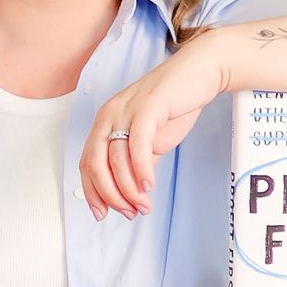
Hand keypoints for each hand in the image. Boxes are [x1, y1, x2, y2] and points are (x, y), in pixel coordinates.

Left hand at [81, 39, 227, 219]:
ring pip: (116, 159)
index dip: (92, 192)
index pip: (86, 162)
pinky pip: (137, 145)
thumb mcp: (151, 137)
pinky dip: (141, 170)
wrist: (200, 72)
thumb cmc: (175, 104)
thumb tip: (132, 191)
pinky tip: (149, 185)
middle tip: (128, 213)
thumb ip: (139, 160)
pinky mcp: (148, 107)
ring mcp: (126, 110)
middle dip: (109, 195)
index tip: (102, 214)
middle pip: (95, 164)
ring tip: (144, 205)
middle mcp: (109, 114)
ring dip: (129, 189)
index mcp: (105, 121)